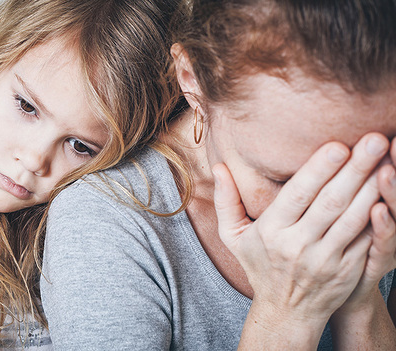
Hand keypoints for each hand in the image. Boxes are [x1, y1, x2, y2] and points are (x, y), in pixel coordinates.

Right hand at [213, 133, 389, 328]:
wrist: (285, 312)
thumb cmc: (259, 265)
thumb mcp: (233, 236)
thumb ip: (226, 200)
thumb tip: (218, 167)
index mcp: (271, 231)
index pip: (297, 196)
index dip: (319, 170)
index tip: (339, 145)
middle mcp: (298, 245)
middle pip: (331, 202)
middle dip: (356, 169)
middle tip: (376, 140)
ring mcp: (326, 260)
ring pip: (354, 218)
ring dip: (374, 188)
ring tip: (388, 160)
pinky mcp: (348, 270)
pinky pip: (367, 239)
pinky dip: (380, 216)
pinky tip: (389, 193)